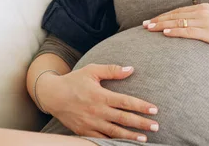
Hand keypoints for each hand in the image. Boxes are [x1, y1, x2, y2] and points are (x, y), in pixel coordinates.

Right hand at [37, 64, 159, 141]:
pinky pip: (101, 138)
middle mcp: (97, 111)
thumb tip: (131, 69)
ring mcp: (91, 123)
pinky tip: (123, 143)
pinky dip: (113, 141)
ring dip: (130, 136)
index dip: (141, 106)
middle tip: (156, 126)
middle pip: (124, 119)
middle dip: (141, 123)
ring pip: (114, 132)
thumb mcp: (92, 70)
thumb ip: (112, 70)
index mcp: (101, 95)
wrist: (52, 95)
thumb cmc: (74, 80)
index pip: (126, 102)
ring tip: (145, 139)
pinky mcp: (84, 131)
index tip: (154, 110)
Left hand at [143, 2, 208, 54]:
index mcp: (205, 8)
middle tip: (143, 25)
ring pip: (179, 21)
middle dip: (158, 19)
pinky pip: (189, 31)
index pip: (179, 11)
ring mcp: (208, 21)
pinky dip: (176, 31)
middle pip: (176, 15)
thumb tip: (190, 27)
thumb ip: (204, 21)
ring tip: (149, 29)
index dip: (163, 16)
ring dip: (162, 25)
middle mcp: (204, 11)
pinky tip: (165, 33)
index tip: (150, 20)